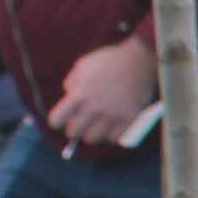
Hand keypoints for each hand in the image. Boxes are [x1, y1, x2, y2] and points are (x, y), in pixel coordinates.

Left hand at [48, 33, 158, 149]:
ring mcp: (113, 113)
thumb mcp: (83, 66)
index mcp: (80, 93)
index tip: (63, 119)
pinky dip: (111, 135)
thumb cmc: (110, 60)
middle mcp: (95, 106)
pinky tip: (112, 126)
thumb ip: (72, 83)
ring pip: (93, 138)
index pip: (56, 119)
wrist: (140, 59)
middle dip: (74, 129)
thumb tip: (69, 98)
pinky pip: (114, 138)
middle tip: (80, 123)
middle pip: (74, 133)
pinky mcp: (129, 118)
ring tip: (97, 125)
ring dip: (92, 133)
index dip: (57, 121)